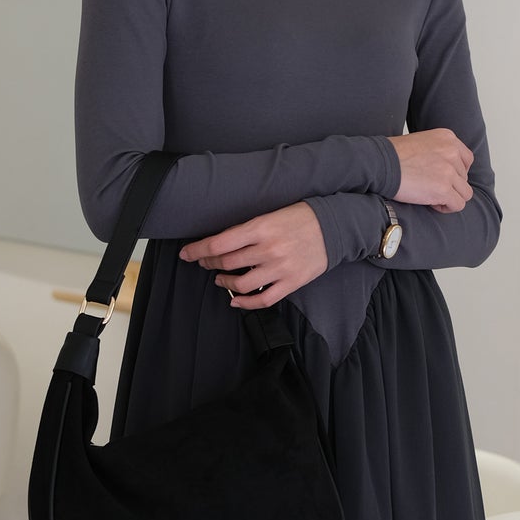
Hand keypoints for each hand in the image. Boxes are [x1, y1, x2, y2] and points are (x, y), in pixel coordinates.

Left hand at [179, 202, 327, 309]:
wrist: (333, 228)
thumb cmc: (299, 218)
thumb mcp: (270, 215)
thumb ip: (247, 230)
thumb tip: (220, 243)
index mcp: (261, 228)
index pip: (219, 243)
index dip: (198, 250)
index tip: (186, 254)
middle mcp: (268, 249)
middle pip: (226, 262)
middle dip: (209, 264)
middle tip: (204, 262)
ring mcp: (280, 269)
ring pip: (240, 284)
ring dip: (224, 283)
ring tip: (219, 279)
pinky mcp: (291, 283)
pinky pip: (262, 300)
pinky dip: (245, 304)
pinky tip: (235, 301)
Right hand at [387, 128, 472, 210]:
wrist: (380, 163)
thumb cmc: (393, 155)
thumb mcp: (421, 142)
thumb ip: (438, 152)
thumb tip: (445, 170)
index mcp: (448, 138)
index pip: (467, 159)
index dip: (457, 172)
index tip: (443, 178)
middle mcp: (452, 152)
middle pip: (464, 178)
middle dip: (450, 186)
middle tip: (430, 188)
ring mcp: (449, 171)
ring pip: (465, 193)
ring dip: (450, 197)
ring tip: (432, 197)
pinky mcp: (443, 188)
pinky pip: (458, 204)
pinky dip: (446, 207)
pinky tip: (431, 203)